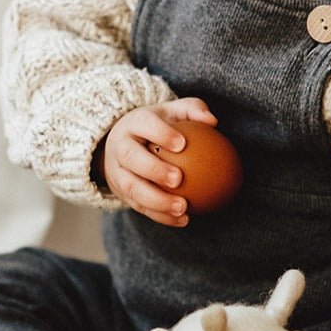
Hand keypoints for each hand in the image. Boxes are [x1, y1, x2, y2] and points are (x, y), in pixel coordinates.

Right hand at [101, 97, 215, 226]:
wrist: (122, 144)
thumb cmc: (157, 127)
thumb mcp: (172, 113)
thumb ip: (193, 110)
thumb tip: (213, 121)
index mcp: (133, 123)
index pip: (144, 125)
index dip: (160, 133)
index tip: (181, 144)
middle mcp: (120, 147)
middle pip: (132, 158)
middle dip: (153, 170)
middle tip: (178, 179)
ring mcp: (117, 172)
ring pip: (132, 187)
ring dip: (157, 200)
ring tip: (183, 207)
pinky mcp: (121, 193)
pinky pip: (139, 207)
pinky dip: (161, 216)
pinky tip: (183, 220)